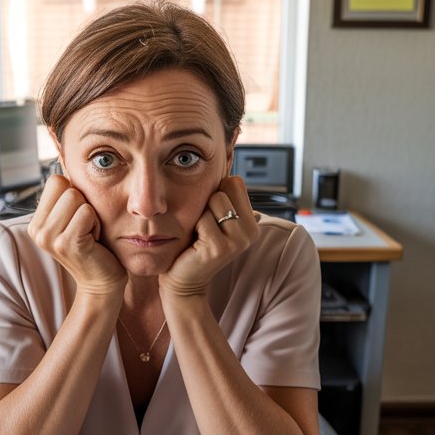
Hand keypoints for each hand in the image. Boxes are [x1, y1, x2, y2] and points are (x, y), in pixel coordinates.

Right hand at [28, 175, 126, 295]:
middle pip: (67, 187)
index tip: (79, 218)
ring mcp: (50, 238)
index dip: (74, 194)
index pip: (55, 180)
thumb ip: (67, 197)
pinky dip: (97, 224)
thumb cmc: (94, 247)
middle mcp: (37, 230)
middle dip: (84, 204)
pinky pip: (87, 212)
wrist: (102, 282)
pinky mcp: (67, 244)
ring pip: (77, 197)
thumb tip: (67, 160)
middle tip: (86, 229)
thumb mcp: (74, 218)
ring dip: (92, 215)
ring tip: (89, 234)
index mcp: (37, 221)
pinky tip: (94, 242)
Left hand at [159, 176, 258, 297]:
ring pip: (214, 200)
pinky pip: (203, 218)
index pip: (235, 181)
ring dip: (199, 215)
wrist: (183, 280)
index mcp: (252, 221)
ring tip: (199, 235)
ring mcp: (238, 240)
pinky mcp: (221, 248)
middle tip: (203, 229)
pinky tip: (194, 245)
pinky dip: (193, 228)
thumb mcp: (212, 217)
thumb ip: (222, 194)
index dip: (216, 193)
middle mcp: (251, 231)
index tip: (211, 216)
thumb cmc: (193, 245)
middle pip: (224, 188)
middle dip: (206, 203)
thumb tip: (225, 154)